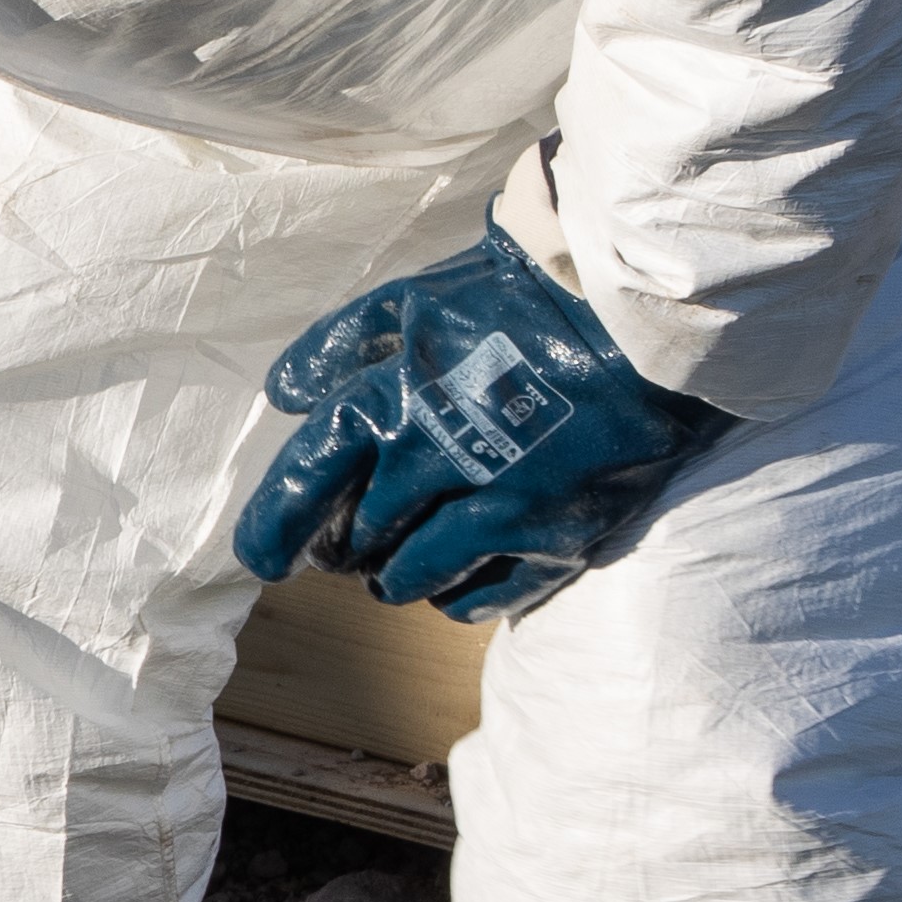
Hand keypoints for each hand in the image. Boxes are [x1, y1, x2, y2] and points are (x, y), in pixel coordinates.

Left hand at [232, 221, 732, 623]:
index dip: (271, 529)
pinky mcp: (557, 536)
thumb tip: (283, 396)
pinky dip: (453, 596)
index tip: (260, 558)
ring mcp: (501, 506)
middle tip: (338, 547)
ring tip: (388, 568)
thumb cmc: (518, 303)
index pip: (305, 484)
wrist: (641, 319)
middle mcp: (439, 463)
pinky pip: (482, 599)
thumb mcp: (413, 302)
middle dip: (336, 548)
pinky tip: (450, 581)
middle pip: (354, 539)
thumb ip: (338, 348)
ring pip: (410, 578)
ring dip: (388, 578)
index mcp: (392, 402)